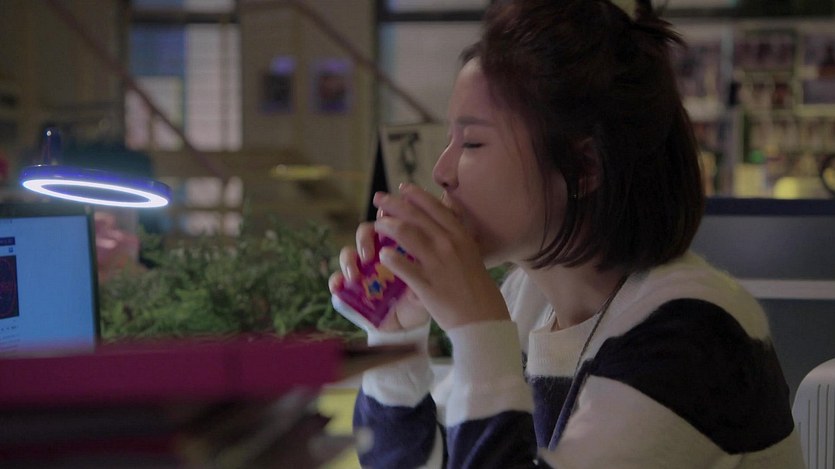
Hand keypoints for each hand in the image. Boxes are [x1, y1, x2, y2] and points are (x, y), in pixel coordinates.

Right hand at [328, 221, 429, 331]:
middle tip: (369, 255)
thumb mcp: (430, 287)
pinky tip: (339, 286)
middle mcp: (377, 253)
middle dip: (364, 239)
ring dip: (348, 260)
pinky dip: (335, 281)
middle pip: (365, 233)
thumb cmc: (419, 298)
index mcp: (398, 246)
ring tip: (355, 276)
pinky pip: (337, 279)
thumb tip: (417, 276)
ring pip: (348, 253)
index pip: (389, 223)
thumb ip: (427, 277)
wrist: (409, 324)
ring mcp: (363, 269)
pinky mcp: (351, 287)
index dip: (385, 217)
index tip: (384, 216)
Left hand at [371, 184, 508, 330]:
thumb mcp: (473, 255)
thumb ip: (458, 237)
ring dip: (388, 226)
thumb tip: (447, 218)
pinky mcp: (427, 285)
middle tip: (378, 198)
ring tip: (377, 225)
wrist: (484, 319)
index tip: (403, 188)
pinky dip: (390, 258)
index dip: (416, 195)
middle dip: (393, 204)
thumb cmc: (478, 289)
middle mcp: (449, 245)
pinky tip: (382, 255)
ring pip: (406, 235)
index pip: (435, 208)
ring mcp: (438, 264)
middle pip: (415, 217)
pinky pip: (403, 266)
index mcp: (461, 237)